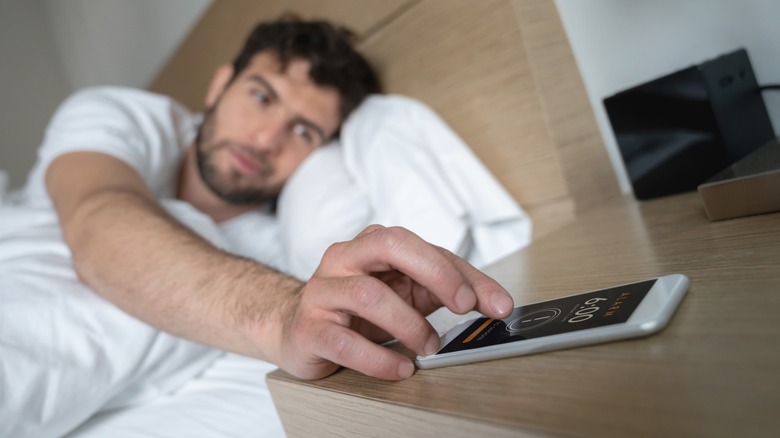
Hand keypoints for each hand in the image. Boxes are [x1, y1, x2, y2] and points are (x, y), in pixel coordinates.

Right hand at [277, 225, 512, 379]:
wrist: (296, 328)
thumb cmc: (357, 308)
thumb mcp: (403, 291)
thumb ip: (443, 290)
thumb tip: (493, 302)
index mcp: (372, 244)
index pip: (423, 246)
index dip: (462, 273)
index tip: (495, 302)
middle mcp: (344, 258)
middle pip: (391, 246)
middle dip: (436, 274)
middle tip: (464, 306)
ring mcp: (323, 291)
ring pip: (368, 295)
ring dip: (410, 325)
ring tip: (429, 345)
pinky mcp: (309, 328)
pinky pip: (344, 342)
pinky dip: (379, 359)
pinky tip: (401, 368)